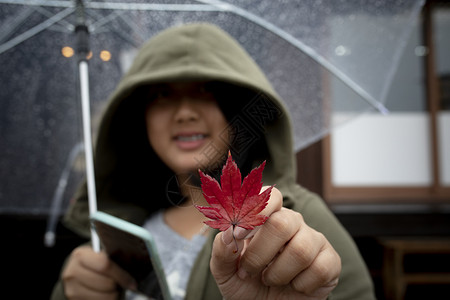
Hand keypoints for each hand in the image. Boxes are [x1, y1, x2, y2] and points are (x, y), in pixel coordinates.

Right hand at [62, 245, 136, 299]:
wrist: (75, 273)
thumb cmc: (94, 263)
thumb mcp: (100, 255)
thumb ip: (112, 258)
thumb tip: (134, 266)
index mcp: (80, 255)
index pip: (105, 264)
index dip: (121, 274)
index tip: (132, 282)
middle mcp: (72, 272)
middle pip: (107, 284)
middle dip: (119, 285)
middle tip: (122, 284)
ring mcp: (72, 289)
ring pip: (105, 297)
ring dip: (114, 295)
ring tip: (113, 288)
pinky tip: (105, 294)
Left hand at [210, 187, 340, 299]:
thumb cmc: (247, 284)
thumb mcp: (225, 271)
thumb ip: (222, 250)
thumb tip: (228, 233)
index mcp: (267, 217)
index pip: (271, 195)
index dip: (257, 209)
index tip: (239, 235)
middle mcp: (292, 223)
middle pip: (282, 223)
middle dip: (260, 254)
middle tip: (248, 271)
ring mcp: (314, 240)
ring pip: (300, 250)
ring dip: (278, 274)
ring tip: (270, 280)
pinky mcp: (330, 260)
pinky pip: (319, 269)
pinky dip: (300, 285)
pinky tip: (294, 286)